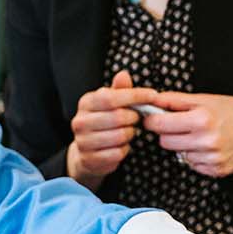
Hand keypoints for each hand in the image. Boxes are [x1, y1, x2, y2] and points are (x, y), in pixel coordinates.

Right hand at [66, 71, 156, 189]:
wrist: (87, 151)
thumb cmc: (103, 121)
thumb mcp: (109, 103)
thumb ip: (119, 90)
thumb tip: (124, 74)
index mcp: (86, 103)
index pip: (111, 97)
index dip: (134, 96)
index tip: (152, 96)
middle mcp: (80, 121)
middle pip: (117, 117)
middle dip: (133, 117)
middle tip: (136, 117)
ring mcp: (83, 141)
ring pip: (119, 136)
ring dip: (130, 134)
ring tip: (128, 131)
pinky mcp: (90, 159)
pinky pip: (118, 153)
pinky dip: (124, 149)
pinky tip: (121, 145)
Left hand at [141, 94, 232, 177]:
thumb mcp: (207, 99)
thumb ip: (176, 100)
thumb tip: (152, 99)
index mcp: (202, 119)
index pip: (159, 125)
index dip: (152, 120)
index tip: (154, 117)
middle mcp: (206, 141)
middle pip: (165, 142)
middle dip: (168, 133)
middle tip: (181, 125)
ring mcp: (212, 158)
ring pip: (179, 154)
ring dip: (184, 145)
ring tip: (201, 135)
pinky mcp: (217, 171)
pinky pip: (193, 165)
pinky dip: (197, 156)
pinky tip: (209, 146)